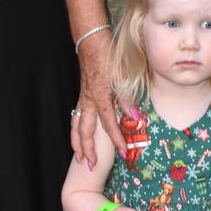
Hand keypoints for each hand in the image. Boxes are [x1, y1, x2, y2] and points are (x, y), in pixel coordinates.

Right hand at [73, 31, 124, 166]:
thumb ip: (128, 98)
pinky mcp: (82, 95)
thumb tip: (135, 117)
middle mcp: (89, 102)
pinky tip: (77, 135)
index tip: (124, 153)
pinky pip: (76, 117)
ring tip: (79, 157)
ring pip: (76, 126)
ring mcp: (84, 99)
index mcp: (100, 98)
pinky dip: (75, 129)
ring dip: (77, 143)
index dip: (117, 140)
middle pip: (86, 132)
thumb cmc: (108, 57)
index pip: (109, 125)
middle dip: (88, 150)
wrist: (92, 44)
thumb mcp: (122, 76)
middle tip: (91, 166)